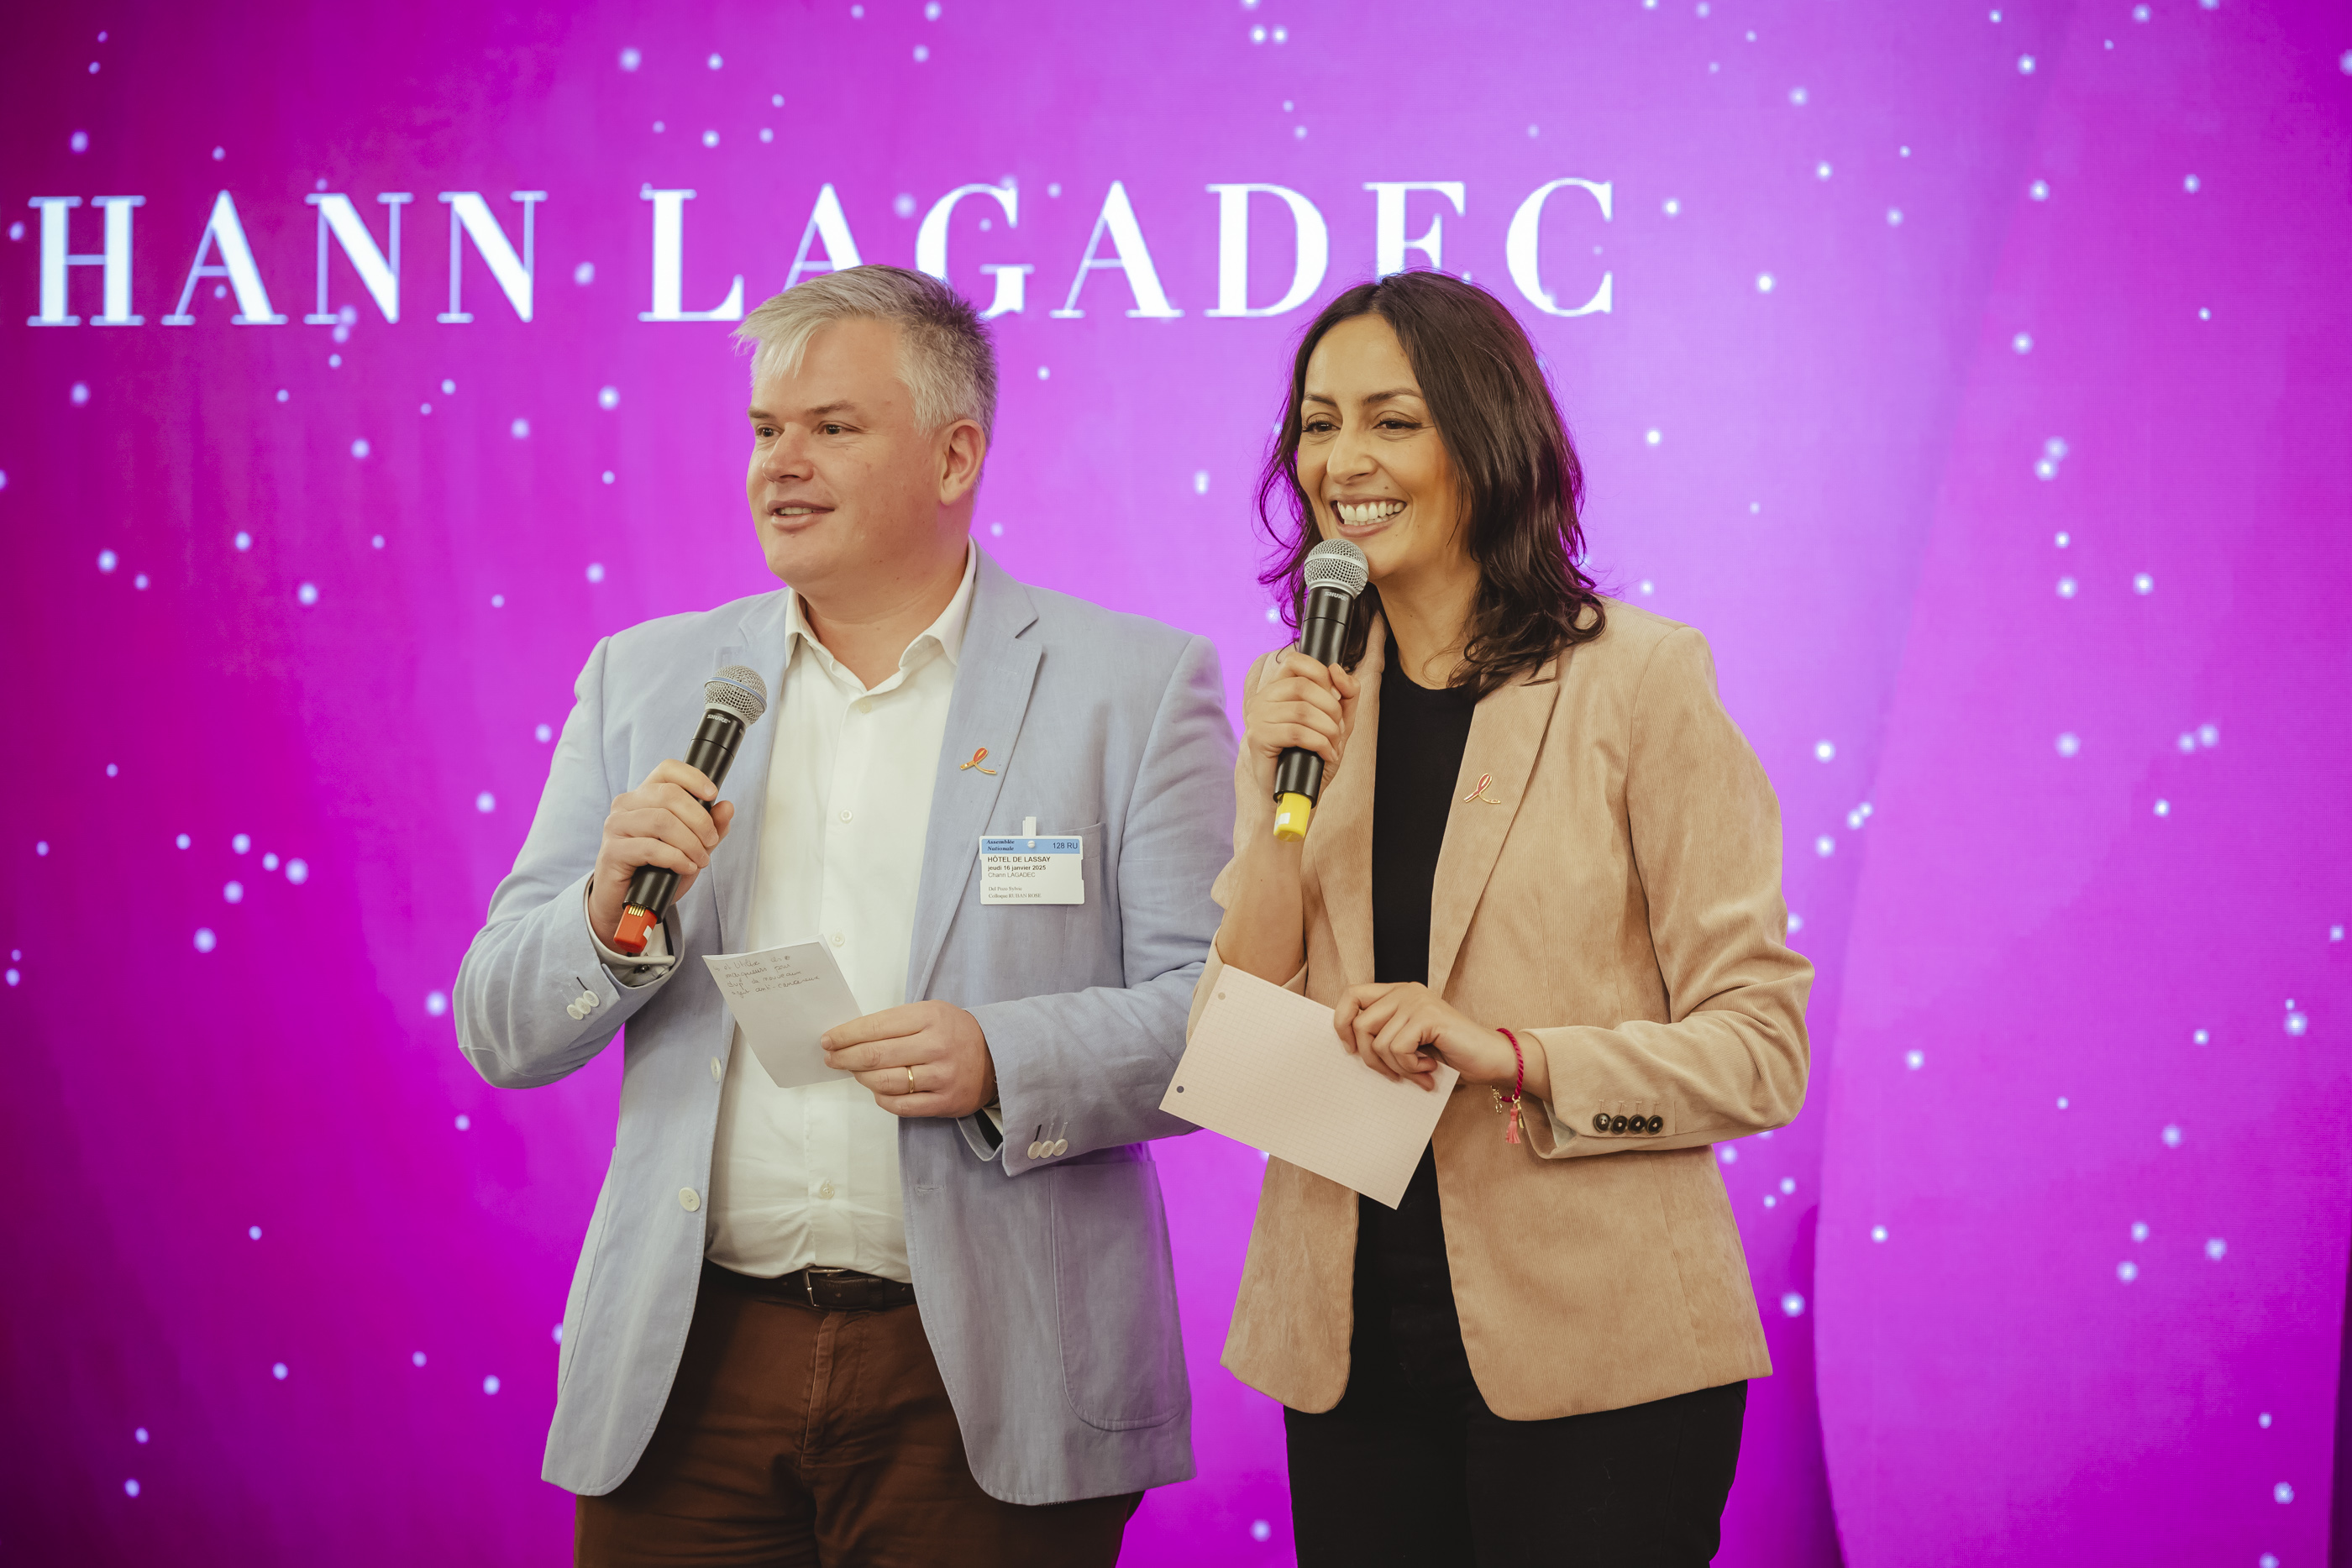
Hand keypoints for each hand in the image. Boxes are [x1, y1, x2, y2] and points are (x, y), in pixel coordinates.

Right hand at [588, 760, 736, 941]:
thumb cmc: (655, 870)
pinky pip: (651, 848)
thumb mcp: (691, 846)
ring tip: (699, 859)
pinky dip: (676, 858)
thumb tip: (727, 807)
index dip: (693, 777)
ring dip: (690, 842)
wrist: (626, 903)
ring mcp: (616, 826)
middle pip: (669, 795)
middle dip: (699, 819)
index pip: (667, 770)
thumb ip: (709, 826)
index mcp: (645, 796)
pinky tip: (685, 867)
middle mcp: (627, 805)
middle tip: (711, 841)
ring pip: (662, 820)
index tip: (713, 794)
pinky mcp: (613, 851)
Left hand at [821, 1001, 996, 1118]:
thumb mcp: (931, 1013)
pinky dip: (882, 1098)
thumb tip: (852, 1037)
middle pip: (875, 1055)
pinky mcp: (945, 1102)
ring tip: (855, 1073)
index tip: (828, 1040)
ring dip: (862, 1078)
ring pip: (885, 1082)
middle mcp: (935, 1046)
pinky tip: (877, 1090)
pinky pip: (901, 1106)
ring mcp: (941, 1076)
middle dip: (845, 1057)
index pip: (876, 1027)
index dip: (846, 1035)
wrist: (999, 1057)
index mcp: (930, 1017)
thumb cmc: (956, 1032)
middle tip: (831, 1058)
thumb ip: (897, 1023)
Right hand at [1240, 648, 1362, 813]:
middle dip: (1332, 708)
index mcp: (1278, 689)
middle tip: (1337, 731)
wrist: (1297, 795)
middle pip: (1304, 686)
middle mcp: (1263, 699)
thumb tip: (1338, 670)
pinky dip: (1320, 744)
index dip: (1321, 674)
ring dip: (1328, 730)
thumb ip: (1346, 694)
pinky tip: (1325, 755)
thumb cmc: (1313, 758)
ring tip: (1333, 746)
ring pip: (1302, 710)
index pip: (1296, 661)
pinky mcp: (1258, 739)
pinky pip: (1296, 732)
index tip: (1335, 698)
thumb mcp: (1338, 722)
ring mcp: (1257, 718)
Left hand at [1332, 982, 1548, 1099]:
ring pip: (1379, 1042)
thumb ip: (1383, 1035)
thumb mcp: (1409, 1042)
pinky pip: (1398, 1048)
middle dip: (1371, 1058)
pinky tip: (1429, 1069)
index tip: (1351, 1049)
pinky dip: (1411, 1068)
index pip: (1351, 995)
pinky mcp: (1428, 1016)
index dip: (1342, 1023)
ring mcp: (1417, 1001)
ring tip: (1419, 1072)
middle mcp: (1405, 991)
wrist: (1490, 1059)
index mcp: (1397, 993)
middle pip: (1360, 1024)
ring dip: (1397, 1067)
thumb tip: (1348, 1046)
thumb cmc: (1449, 1054)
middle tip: (1394, 1074)